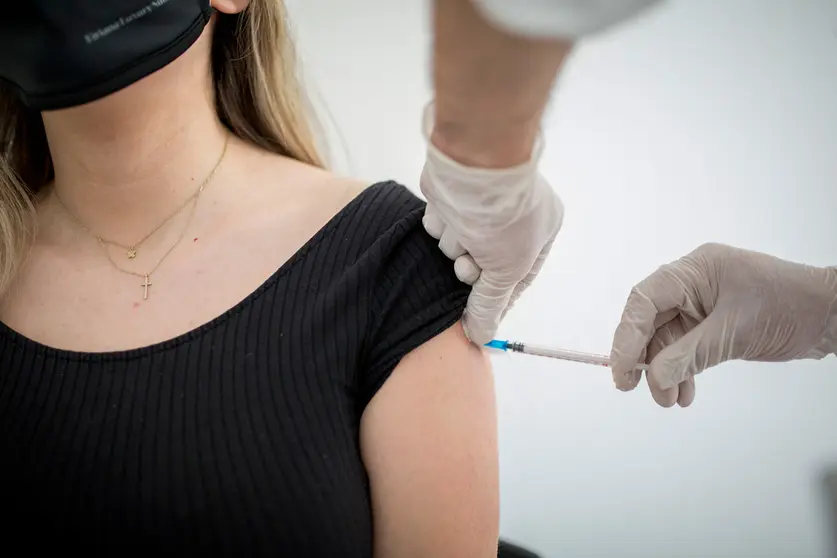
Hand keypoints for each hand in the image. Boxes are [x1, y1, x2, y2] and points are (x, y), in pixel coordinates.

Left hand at [419, 110, 563, 344]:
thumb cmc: (504, 217)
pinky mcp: (450, 197)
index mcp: (539, 229)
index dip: (496, 300)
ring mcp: (478, 207)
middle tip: (472, 263)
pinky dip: (440, 224)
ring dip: (455, 245)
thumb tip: (480, 337)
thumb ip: (491, 305)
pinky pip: (438, 227)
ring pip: (455, 248)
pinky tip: (448, 212)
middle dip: (472, 269)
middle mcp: (510, 217)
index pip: (517, 279)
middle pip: (481, 267)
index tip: (478, 321)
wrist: (472, 166)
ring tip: (464, 230)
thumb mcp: (507, 271)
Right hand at [610, 243, 836, 406]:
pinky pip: (686, 348)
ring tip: (669, 400)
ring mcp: (703, 304)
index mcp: (694, 271)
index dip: (627, 335)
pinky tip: (685, 392)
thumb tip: (654, 376)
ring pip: (667, 340)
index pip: (645, 300)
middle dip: (644, 358)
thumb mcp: (735, 332)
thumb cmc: (791, 307)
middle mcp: (693, 285)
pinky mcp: (712, 324)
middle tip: (634, 386)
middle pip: (651, 321)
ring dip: (664, 371)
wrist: (830, 316)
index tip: (620, 368)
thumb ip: (689, 354)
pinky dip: (683, 371)